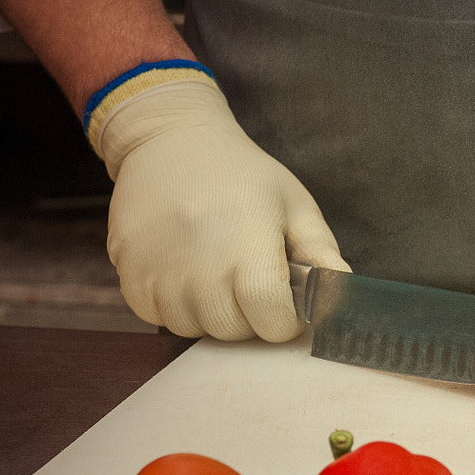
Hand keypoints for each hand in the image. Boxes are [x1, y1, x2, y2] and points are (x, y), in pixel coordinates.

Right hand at [91, 74, 348, 339]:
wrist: (170, 142)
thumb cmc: (242, 175)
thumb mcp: (294, 205)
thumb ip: (322, 254)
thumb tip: (344, 298)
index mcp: (247, 251)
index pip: (271, 324)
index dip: (284, 320)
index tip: (284, 299)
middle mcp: (199, 271)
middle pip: (234, 332)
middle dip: (250, 316)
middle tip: (249, 278)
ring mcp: (159, 277)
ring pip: (195, 330)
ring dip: (212, 313)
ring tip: (216, 271)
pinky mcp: (129, 279)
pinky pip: (160, 319)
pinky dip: (177, 306)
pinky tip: (186, 271)